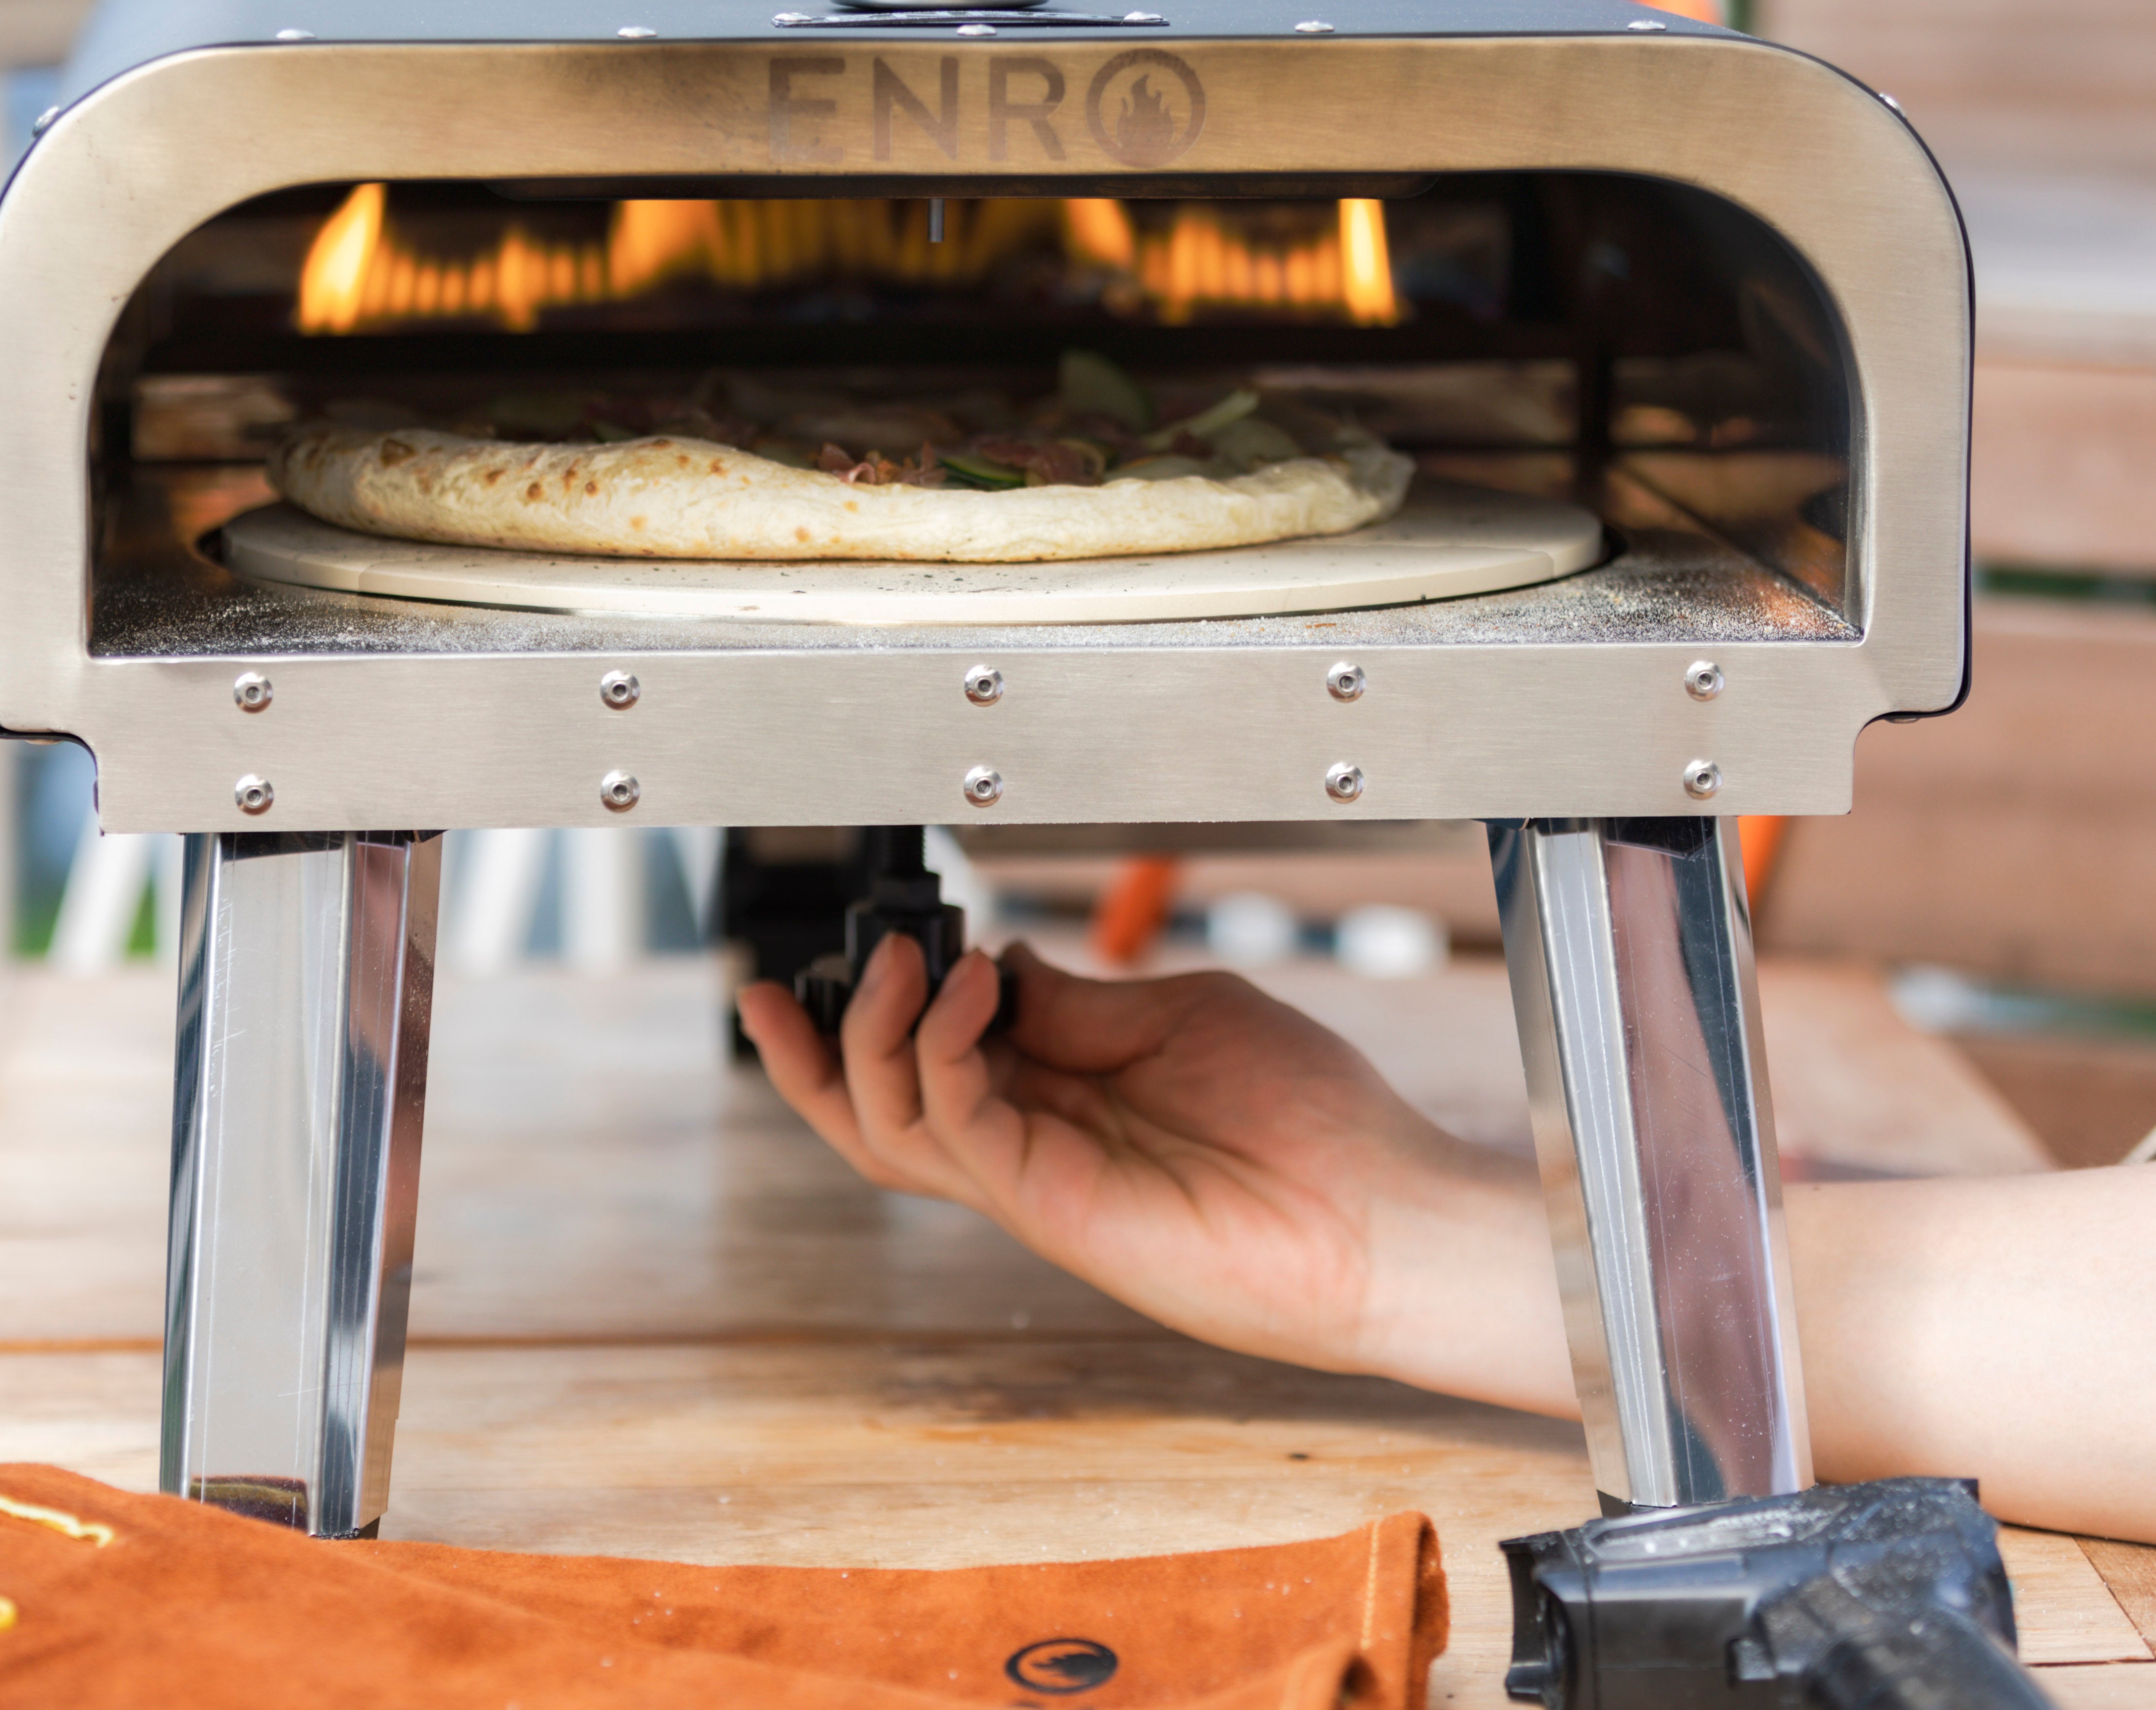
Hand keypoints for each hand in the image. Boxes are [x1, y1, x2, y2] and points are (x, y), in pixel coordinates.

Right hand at [738, 936, 1568, 1414]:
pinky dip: (942, 1051)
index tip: (872, 943)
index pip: (934, 1062)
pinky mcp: (1047, 1204)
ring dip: (873, 1036)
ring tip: (901, 964)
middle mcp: (1030, 1147)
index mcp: (1060, 1099)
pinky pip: (956, 1127)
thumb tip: (997, 964)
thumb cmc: (1309, 1120)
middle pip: (876, 1116)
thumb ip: (1079, 1002)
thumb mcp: (1180, 1018)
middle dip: (811, 1055)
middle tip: (777, 987)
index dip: (885, 1009)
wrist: (1378, 1212)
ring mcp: (1031, 1182)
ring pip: (890, 1128)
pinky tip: (970, 992)